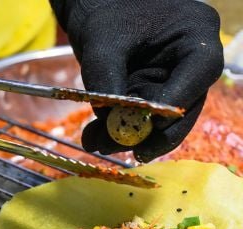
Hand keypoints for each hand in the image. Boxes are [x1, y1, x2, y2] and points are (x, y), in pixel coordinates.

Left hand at [52, 0, 223, 161]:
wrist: (91, 5)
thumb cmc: (105, 11)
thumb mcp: (104, 42)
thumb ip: (107, 78)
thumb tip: (110, 121)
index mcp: (194, 33)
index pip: (199, 72)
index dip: (177, 102)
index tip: (151, 125)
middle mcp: (189, 60)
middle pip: (183, 105)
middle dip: (153, 132)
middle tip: (128, 151)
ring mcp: (170, 77)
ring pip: (159, 117)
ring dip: (128, 135)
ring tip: (96, 144)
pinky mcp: (149, 89)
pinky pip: (138, 115)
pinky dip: (115, 128)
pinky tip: (93, 138)